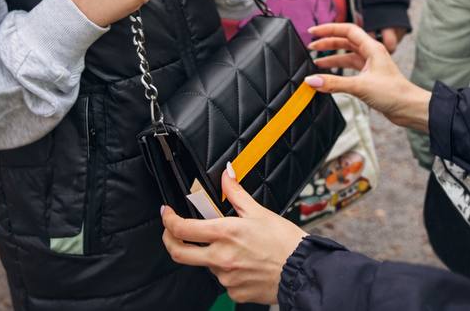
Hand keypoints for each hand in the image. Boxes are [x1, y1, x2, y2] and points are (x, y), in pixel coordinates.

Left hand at [161, 165, 305, 304]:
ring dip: (213, 254)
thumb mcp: (259, 212)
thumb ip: (236, 193)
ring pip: (207, 265)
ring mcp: (226, 278)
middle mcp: (221, 258)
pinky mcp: (234, 292)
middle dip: (170, 240)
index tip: (167, 214)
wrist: (302, 271)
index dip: (169, 220)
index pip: (183, 229)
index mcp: (226, 234)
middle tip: (172, 232)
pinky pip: (224, 280)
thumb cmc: (285, 242)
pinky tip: (245, 263)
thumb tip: (227, 175)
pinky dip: (229, 270)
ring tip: (237, 248)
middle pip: (179, 253)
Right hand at [306, 23, 430, 131]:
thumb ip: (334, 84)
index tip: (314, 31)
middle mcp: (371, 53)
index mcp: (372, 48)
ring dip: (332, 57)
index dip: (330, 29)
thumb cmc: (393, 93)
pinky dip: (338, 71)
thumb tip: (312, 80)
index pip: (347, 30)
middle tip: (311, 46)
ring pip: (347, 56)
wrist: (409, 108)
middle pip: (345, 41)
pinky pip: (350, 69)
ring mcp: (371, 65)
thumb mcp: (360, 86)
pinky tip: (329, 76)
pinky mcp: (370, 77)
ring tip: (315, 61)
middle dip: (328, 42)